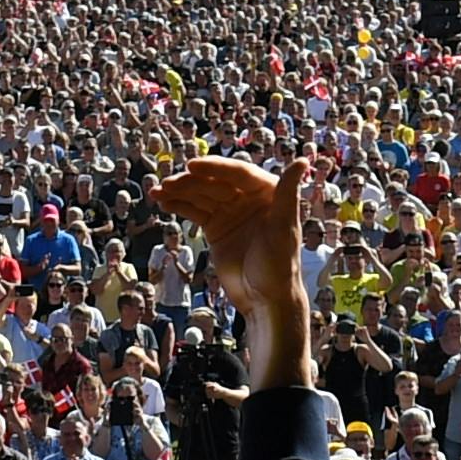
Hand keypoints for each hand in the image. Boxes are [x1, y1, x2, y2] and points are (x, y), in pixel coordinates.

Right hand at [147, 156, 312, 382]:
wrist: (265, 299)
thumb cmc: (280, 265)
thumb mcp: (284, 227)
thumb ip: (289, 192)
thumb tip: (303, 160)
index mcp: (268, 192)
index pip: (238, 173)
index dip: (214, 168)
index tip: (192, 166)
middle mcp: (248, 198)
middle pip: (215, 183)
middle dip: (189, 182)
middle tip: (167, 184)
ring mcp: (230, 212)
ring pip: (201, 195)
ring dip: (179, 192)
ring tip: (157, 192)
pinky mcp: (216, 228)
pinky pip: (195, 211)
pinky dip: (179, 205)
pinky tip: (164, 202)